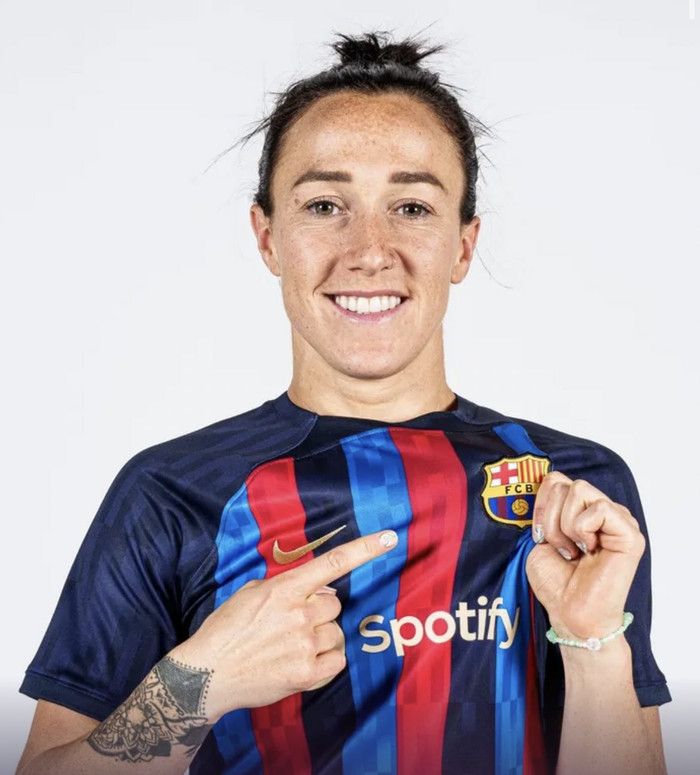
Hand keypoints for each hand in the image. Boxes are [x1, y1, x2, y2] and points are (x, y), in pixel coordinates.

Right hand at [169, 530, 397, 719]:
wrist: (206, 674)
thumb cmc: (226, 630)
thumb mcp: (251, 593)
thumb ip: (287, 586)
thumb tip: (321, 590)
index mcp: (285, 588)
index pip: (333, 563)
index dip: (365, 549)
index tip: (390, 537)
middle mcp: (299, 613)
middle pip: (335, 604)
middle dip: (318, 612)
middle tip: (292, 624)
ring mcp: (305, 644)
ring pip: (336, 632)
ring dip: (320, 637)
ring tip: (290, 646)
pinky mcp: (307, 674)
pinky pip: (337, 660)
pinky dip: (325, 661)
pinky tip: (301, 662)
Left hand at [525, 472, 644, 640]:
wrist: (569, 614)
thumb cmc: (556, 582)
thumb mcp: (541, 537)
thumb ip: (546, 508)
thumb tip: (544, 485)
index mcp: (582, 510)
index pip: (556, 480)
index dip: (541, 505)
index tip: (541, 536)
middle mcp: (603, 511)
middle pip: (565, 483)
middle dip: (550, 518)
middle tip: (561, 548)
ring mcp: (618, 520)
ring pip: (579, 490)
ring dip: (564, 525)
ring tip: (574, 551)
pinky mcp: (629, 534)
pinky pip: (600, 508)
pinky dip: (583, 529)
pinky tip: (589, 551)